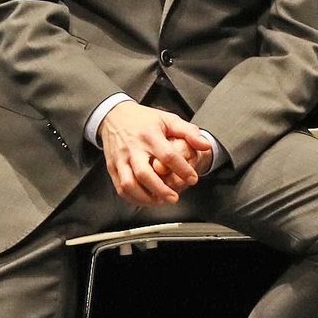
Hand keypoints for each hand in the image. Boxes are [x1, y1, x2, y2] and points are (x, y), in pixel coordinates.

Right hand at [97, 101, 212, 206]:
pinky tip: (146, 199)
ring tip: (161, 201)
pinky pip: (120, 187)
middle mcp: (133, 149)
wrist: (114, 115)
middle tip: (175, 198)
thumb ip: (189, 132)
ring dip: (145, 197)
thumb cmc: (144, 119)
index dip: (182, 169)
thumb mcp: (169, 119)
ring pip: (129, 184)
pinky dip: (133, 198)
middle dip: (160, 189)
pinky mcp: (111, 167)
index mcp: (150, 136)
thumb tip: (205, 145)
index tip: (193, 179)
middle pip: (144, 174)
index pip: (167, 155)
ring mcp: (120, 159)